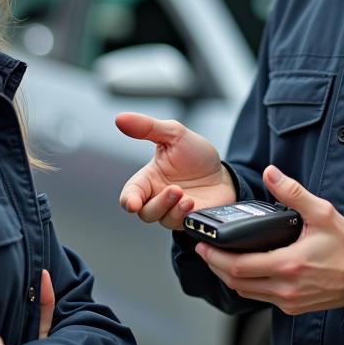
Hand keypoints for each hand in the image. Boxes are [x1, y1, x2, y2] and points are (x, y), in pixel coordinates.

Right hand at [116, 112, 235, 229]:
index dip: (129, 200)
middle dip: (159, 203)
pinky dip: (187, 216)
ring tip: (188, 198)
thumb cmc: (195, 155)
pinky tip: (194, 205)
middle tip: (176, 190)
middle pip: (146, 212)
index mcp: (149, 180)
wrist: (223, 173)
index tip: (132, 203)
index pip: (131, 194)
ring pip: (163, 220)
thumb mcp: (174, 134)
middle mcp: (158, 198)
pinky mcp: (191, 221)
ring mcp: (174, 212)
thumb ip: (147, 127)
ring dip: (174, 209)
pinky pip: (183, 225)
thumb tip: (120, 118)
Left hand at [193, 165, 343, 314]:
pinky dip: (247, 285)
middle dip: (215, 266)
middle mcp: (286, 288)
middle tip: (204, 251)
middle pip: (236, 282)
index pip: (239, 266)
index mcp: (289, 264)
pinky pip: (261, 298)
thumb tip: (270, 172)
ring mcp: (289, 300)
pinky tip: (245, 269)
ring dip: (229, 277)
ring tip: (220, 259)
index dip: (215, 257)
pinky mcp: (293, 306)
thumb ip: (293, 193)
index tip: (203, 246)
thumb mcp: (322, 213)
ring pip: (246, 293)